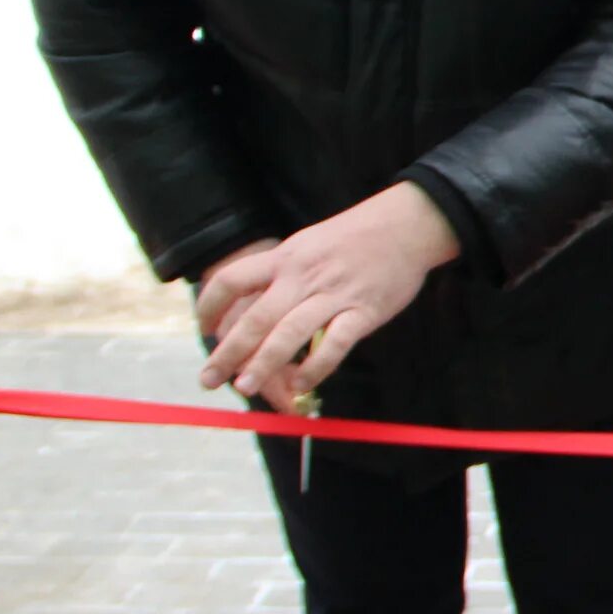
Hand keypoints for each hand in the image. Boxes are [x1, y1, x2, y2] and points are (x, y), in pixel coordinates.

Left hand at [197, 184, 460, 409]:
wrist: (407, 225)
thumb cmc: (355, 236)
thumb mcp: (308, 244)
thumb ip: (284, 273)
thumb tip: (256, 304)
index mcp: (285, 258)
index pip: (232, 281)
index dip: (210, 306)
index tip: (205, 328)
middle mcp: (303, 278)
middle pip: (255, 318)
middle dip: (228, 352)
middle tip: (209, 379)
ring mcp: (334, 295)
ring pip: (289, 334)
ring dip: (264, 364)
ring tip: (245, 388)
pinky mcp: (364, 312)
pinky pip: (334, 345)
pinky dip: (316, 368)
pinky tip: (302, 385)